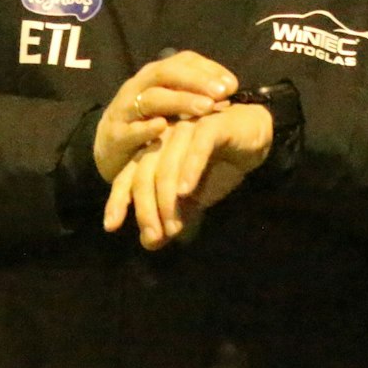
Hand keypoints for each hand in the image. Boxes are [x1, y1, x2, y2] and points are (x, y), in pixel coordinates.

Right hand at [94, 51, 237, 180]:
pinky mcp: (115, 135)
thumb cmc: (147, 123)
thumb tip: (230, 90)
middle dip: (195, 81)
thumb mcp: (170, 105)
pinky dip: (145, 128)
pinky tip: (162, 127)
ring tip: (205, 107)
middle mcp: (138, 87)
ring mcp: (124, 110)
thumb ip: (194, 95)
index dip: (208, 69)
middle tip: (222, 92)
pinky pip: (130, 130)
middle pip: (166, 74)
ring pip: (151, 98)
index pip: (182, 61)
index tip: (232, 84)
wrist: (107, 149)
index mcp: (154, 76)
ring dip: (179, 101)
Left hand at [104, 103, 271, 249]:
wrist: (256, 135)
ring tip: (173, 227)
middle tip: (153, 236)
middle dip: (146, 208)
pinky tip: (186, 191)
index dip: (118, 200)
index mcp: (154, 152)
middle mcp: (164, 138)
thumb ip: (173, 216)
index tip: (111, 226)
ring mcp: (186, 128)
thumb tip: (150, 243)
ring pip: (167, 164)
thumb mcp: (194, 199)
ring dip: (167, 199)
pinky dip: (190, 169)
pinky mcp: (211, 124)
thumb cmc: (220, 164)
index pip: (128, 176)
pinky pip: (197, 147)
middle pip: (144, 173)